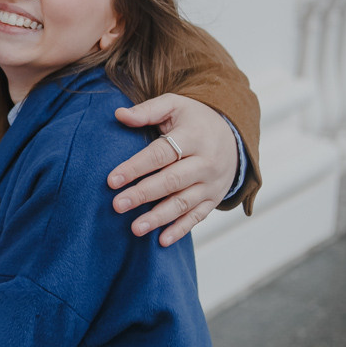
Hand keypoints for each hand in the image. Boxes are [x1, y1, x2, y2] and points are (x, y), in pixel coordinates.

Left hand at [107, 95, 238, 245]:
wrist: (233, 136)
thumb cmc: (194, 120)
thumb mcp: (175, 105)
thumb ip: (147, 110)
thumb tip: (119, 114)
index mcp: (194, 136)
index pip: (161, 154)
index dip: (136, 167)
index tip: (112, 180)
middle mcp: (206, 162)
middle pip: (171, 181)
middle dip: (143, 194)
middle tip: (117, 205)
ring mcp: (212, 183)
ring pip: (183, 203)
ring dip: (159, 217)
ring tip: (135, 228)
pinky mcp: (214, 199)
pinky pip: (198, 217)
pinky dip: (181, 230)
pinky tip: (162, 241)